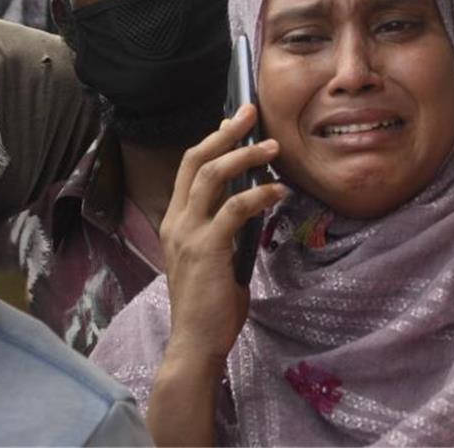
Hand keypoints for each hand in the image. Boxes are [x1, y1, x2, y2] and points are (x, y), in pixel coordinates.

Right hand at [160, 103, 286, 365]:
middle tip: (251, 112)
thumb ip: (223, 228)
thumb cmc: (209, 302)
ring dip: (247, 156)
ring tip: (274, 148)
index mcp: (175, 220)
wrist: (195, 341)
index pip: (189, 167)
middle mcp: (176, 220)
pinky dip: (260, 194)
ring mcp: (188, 233)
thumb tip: (250, 203)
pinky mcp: (208, 248)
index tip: (235, 120)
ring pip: (213, 176)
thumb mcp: (212, 255)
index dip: (212, 139)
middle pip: (197, 160)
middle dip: (226, 132)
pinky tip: (278, 191)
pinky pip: (236, 208)